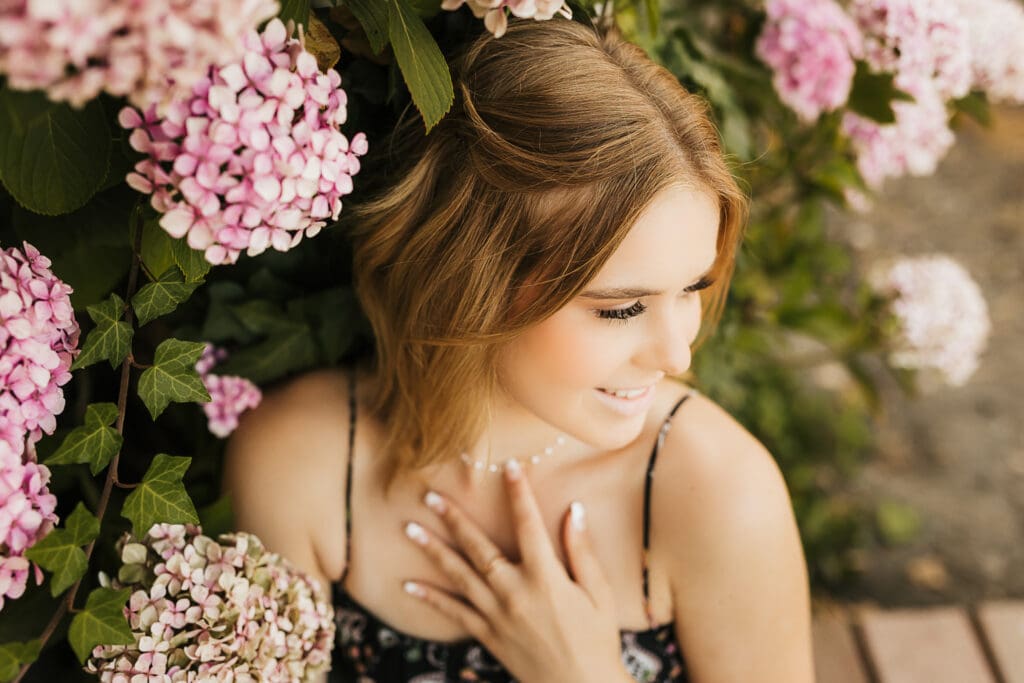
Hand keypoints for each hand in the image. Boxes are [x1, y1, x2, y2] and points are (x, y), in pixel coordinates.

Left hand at [402, 459, 629, 682]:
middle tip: (430, 496)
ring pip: (459, 576)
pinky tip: (409, 584)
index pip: (528, 525)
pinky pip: (454, 613)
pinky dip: (430, 598)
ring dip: (433, 550)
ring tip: (410, 529)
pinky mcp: (487, 635)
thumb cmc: (597, 640)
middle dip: (454, 519)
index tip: (508, 466)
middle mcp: (515, 592)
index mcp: (546, 578)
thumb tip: (574, 510)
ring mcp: (497, 615)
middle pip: (479, 547)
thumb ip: (582, 551)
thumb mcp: (599, 593)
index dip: (518, 493)